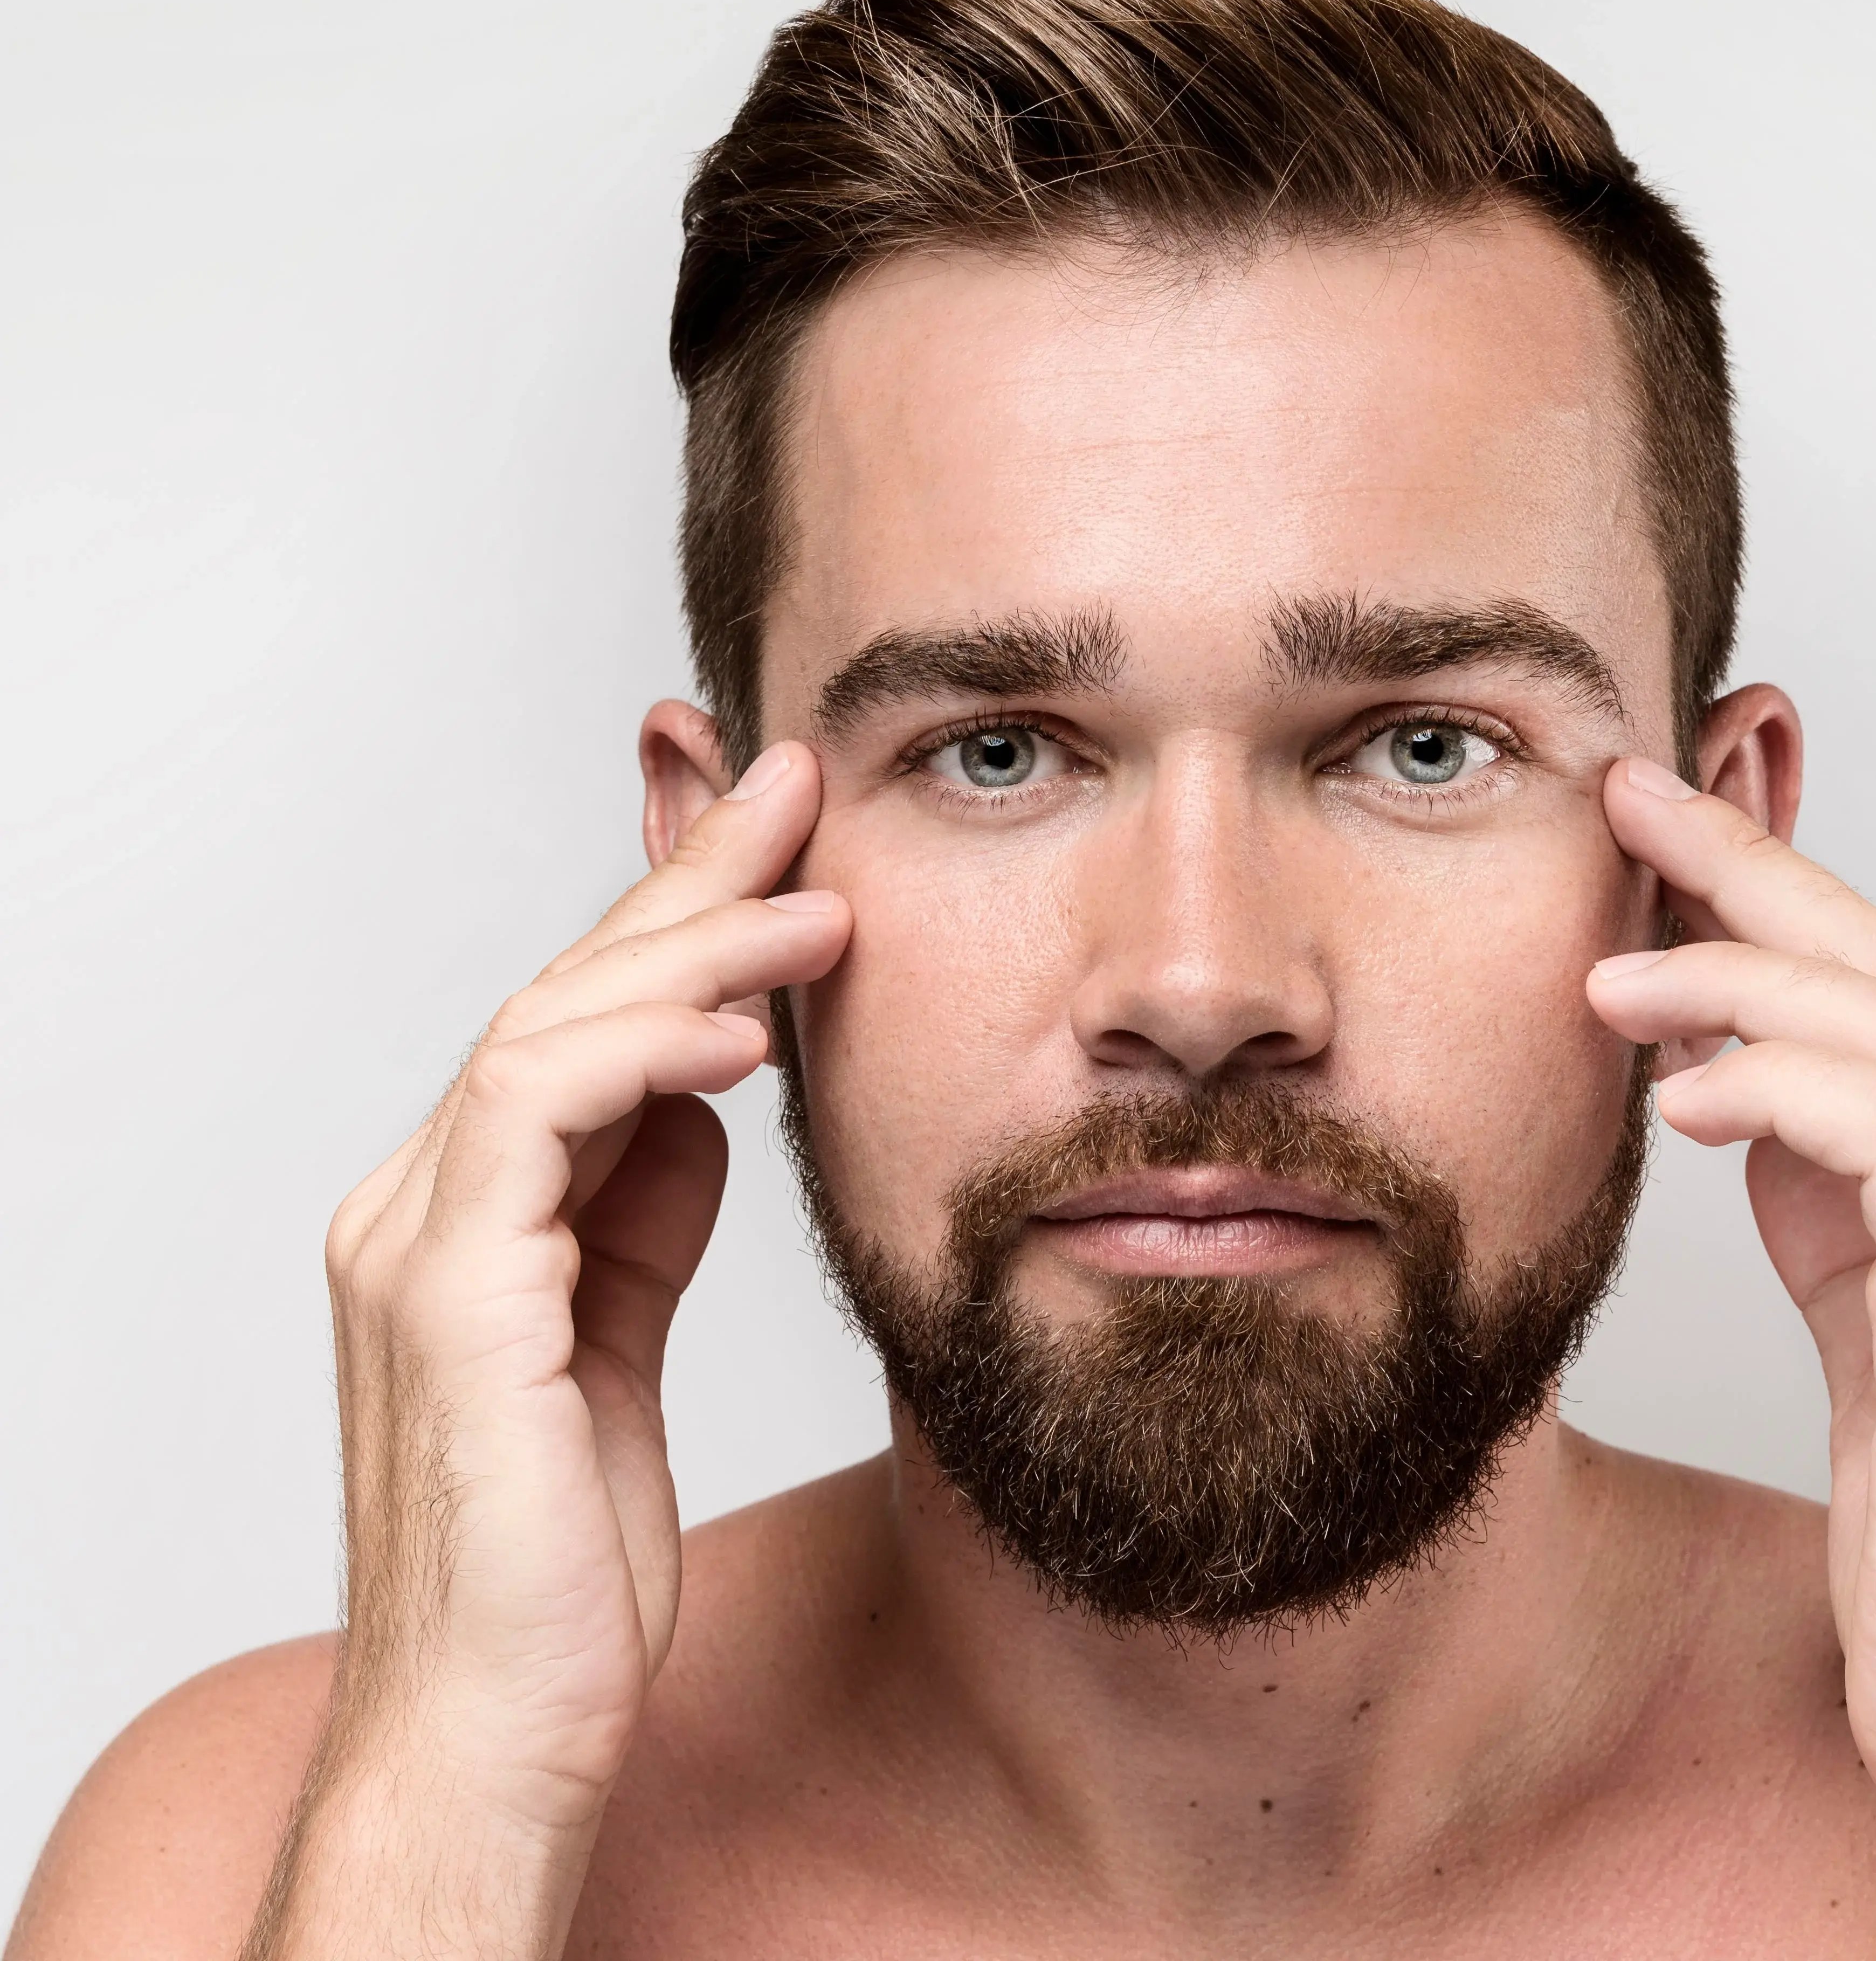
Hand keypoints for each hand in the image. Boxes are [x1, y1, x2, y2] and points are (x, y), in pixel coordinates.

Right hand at [248, 741, 844, 1960]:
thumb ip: (640, 1207)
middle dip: (686, 878)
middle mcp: (422, 1206)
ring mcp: (418, 1244)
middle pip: (563, 991)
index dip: (674, 910)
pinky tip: (745, 1036)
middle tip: (796, 787)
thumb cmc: (564, 1555)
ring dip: (691, 950)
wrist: (501, 1726)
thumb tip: (708, 1081)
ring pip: (547, 1027)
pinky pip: (536, 1119)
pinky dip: (642, 1058)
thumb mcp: (623, 1336)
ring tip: (819, 908)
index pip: (577, 1017)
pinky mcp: (449, 1298)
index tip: (777, 828)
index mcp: (468, 1215)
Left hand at [1587, 757, 1875, 1959]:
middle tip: (1626, 799)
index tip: (1657, 829)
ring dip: (1737, 980)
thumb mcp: (1865, 1330)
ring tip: (1609, 975)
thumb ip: (1827, 1202)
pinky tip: (1679, 1094)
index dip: (1774, 894)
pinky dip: (1780, 1090)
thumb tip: (1728, 1088)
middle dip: (1753, 871)